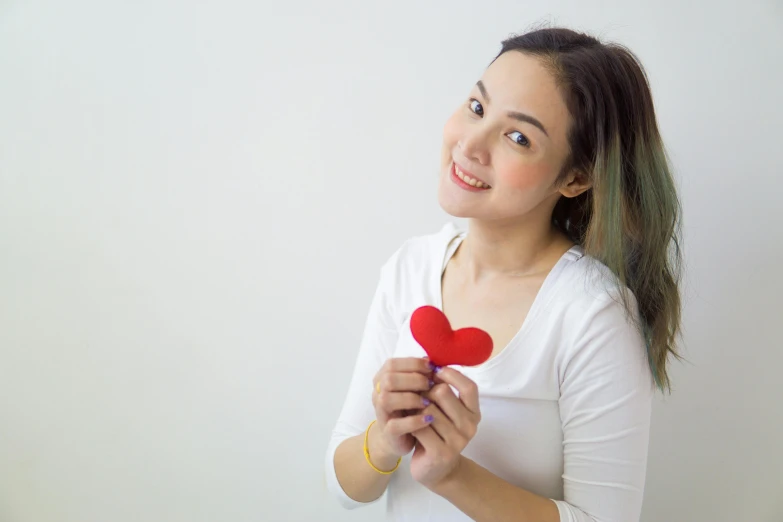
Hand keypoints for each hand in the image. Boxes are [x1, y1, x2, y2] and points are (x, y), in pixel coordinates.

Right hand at [371, 357, 435, 458]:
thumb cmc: (410, 407)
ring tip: (428, 402)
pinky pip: (395, 425)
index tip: (431, 368)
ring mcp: (381, 413)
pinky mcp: (388, 432)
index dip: (412, 363)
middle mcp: (378, 394)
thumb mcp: (414, 388)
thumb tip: (432, 362)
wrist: (399, 437)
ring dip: (411, 398)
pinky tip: (429, 419)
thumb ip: (420, 374)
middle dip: (413, 379)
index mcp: (382, 379)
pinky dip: (414, 421)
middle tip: (430, 385)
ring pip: (386, 399)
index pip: (391, 364)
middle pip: (388, 379)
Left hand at [409, 365, 480, 489]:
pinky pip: (420, 427)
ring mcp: (458, 441)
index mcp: (474, 413)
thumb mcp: (445, 410)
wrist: (435, 469)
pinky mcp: (442, 453)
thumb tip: (429, 362)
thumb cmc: (438, 432)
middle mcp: (470, 426)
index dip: (451, 375)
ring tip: (411, 412)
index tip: (434, 372)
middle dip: (425, 391)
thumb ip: (443, 389)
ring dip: (415, 408)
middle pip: (443, 393)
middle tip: (416, 397)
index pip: (469, 386)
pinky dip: (411, 423)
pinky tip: (409, 426)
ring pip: (428, 409)